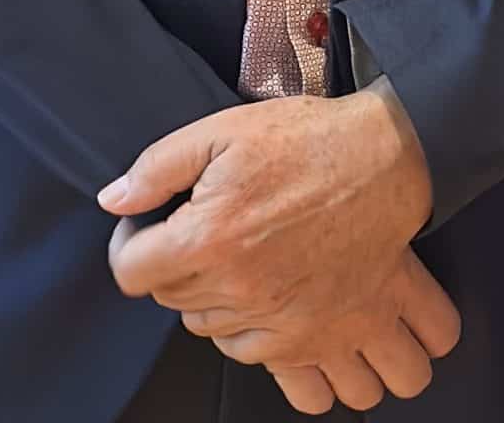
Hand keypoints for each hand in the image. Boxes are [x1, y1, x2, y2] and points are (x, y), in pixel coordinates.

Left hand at [99, 82, 454, 385]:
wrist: (388, 157)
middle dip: (181, 271)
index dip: (132, 245)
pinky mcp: (321, 339)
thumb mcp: (222, 131)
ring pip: (219, 343)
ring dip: (222, 315)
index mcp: (209, 239)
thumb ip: (157, 168)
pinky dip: (269, 346)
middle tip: (210, 236)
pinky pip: (276, 373)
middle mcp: (242, 293)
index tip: (148, 232)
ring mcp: (285, 325)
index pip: (130, 273)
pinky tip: (276, 306)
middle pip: (174, 305)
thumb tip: (115, 200)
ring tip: (241, 276)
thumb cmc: (308, 141)